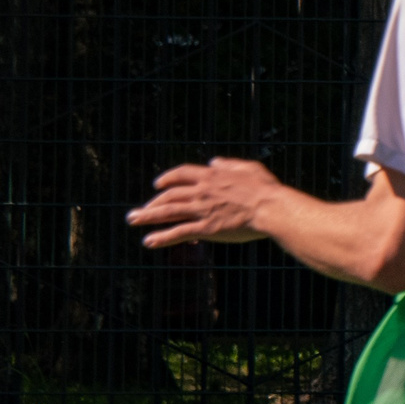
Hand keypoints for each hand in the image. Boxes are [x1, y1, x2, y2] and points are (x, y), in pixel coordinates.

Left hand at [128, 158, 284, 248]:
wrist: (271, 208)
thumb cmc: (266, 189)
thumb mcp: (250, 168)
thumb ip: (230, 164)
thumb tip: (213, 161)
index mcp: (212, 177)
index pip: (181, 174)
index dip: (167, 178)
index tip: (157, 184)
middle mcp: (202, 192)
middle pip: (169, 195)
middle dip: (152, 202)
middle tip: (140, 210)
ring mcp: (202, 210)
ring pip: (168, 212)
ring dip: (147, 216)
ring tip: (132, 220)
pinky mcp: (206, 229)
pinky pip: (179, 233)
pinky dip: (162, 237)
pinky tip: (148, 242)